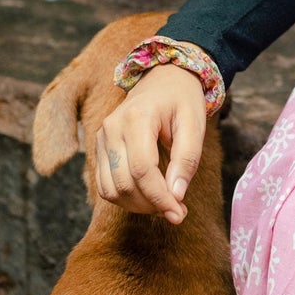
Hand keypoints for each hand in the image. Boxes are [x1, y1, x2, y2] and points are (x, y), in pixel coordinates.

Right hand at [94, 63, 207, 222]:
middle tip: (178, 211)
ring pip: (111, 190)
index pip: (142, 170)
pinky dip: (125, 199)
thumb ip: (187, 159)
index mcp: (136, 118)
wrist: (163, 80)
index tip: (179, 214)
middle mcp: (111, 128)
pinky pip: (105, 185)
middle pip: (124, 183)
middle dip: (151, 205)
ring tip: (164, 204)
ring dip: (137, 206)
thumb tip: (176, 196)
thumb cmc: (182, 101)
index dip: (160, 198)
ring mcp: (101, 138)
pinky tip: (148, 197)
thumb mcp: (195, 125)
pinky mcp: (99, 149)